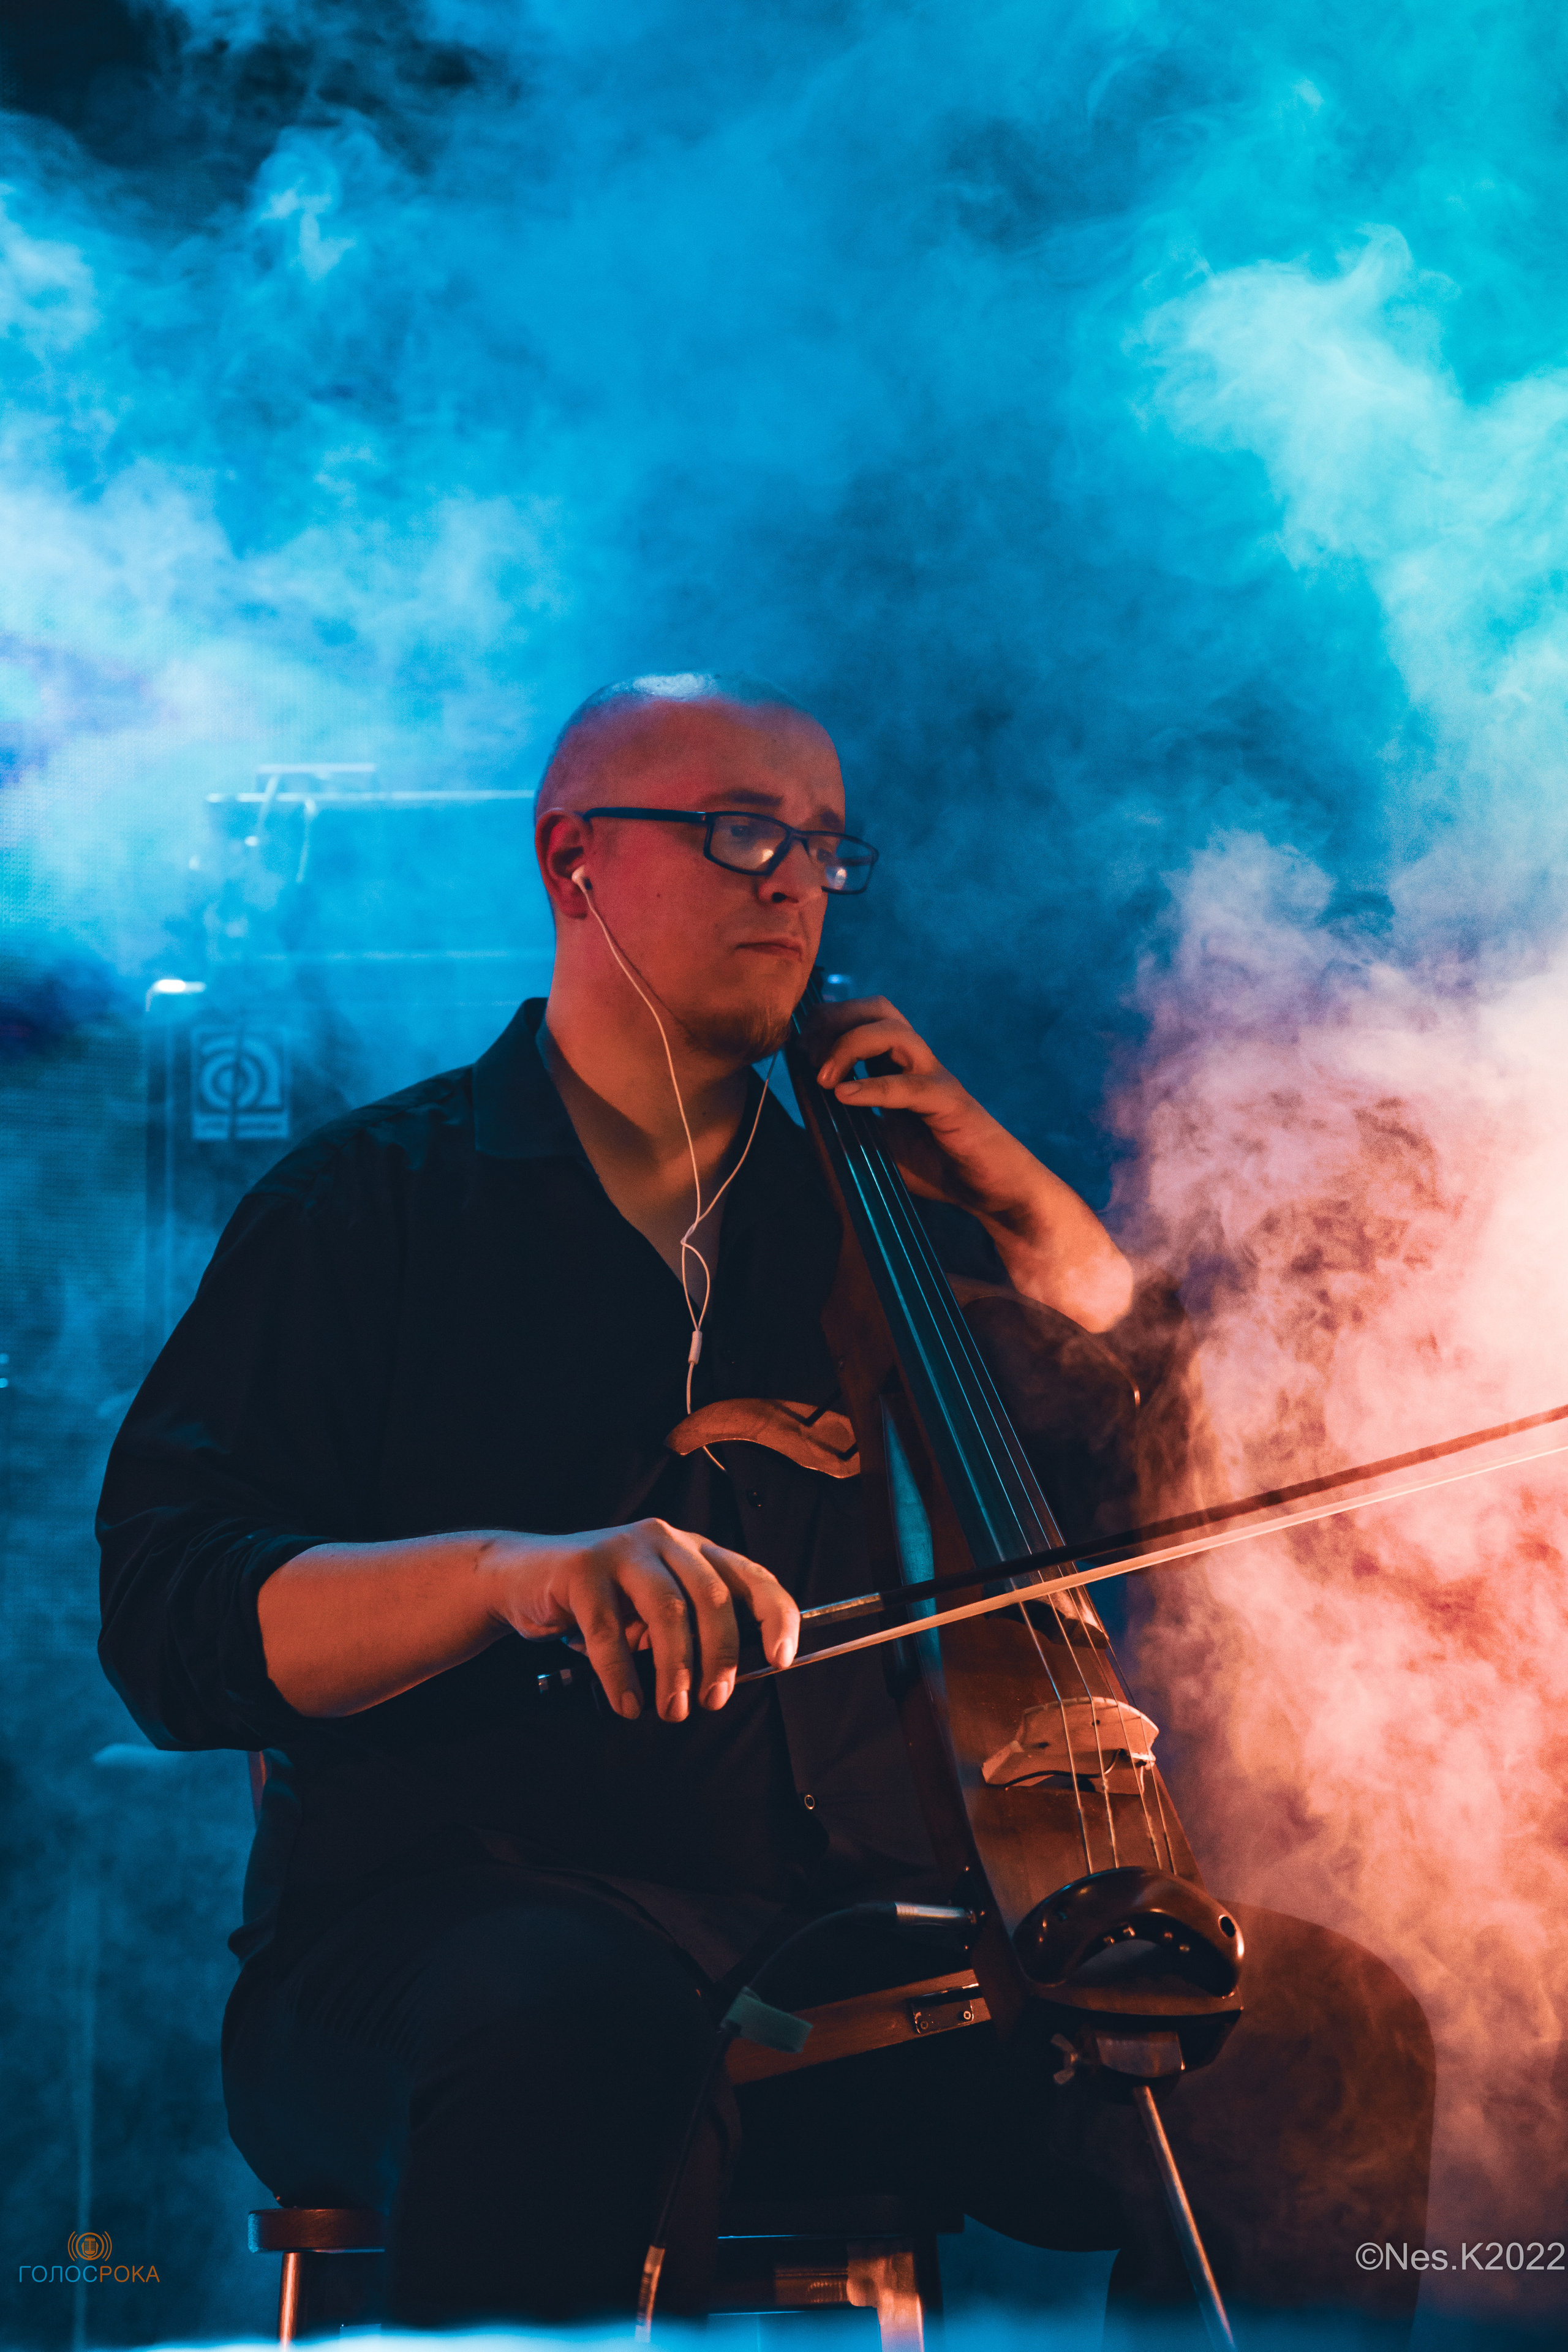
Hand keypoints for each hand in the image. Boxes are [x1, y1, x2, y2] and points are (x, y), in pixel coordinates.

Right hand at [487, 1519, 799, 1723]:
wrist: (522, 1578)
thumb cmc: (600, 1602)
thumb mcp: (652, 1611)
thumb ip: (689, 1630)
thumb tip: (727, 1679)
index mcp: (693, 1550)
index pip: (751, 1576)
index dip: (775, 1615)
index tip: (782, 1658)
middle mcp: (666, 1540)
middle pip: (712, 1596)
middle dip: (720, 1655)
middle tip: (713, 1700)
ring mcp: (624, 1549)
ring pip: (667, 1611)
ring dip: (675, 1669)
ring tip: (671, 1709)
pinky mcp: (583, 1568)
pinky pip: (609, 1629)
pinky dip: (621, 1675)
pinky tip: (627, 1703)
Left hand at [802, 995, 1133, 1333]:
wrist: (995, 1193)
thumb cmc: (941, 1167)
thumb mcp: (880, 1146)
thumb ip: (849, 1128)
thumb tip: (806, 1122)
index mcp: (903, 1068)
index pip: (866, 1018)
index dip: (828, 1024)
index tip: (799, 1051)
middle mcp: (920, 1065)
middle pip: (880, 1009)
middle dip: (837, 1019)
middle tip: (808, 1053)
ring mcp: (937, 1081)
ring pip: (896, 1033)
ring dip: (851, 1045)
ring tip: (824, 1078)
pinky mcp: (951, 1105)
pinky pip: (909, 1086)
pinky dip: (872, 1087)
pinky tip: (843, 1097)